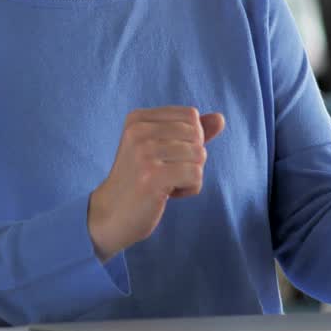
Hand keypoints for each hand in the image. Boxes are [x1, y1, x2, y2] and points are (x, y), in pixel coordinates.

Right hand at [88, 107, 224, 260]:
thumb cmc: (139, 181)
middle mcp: (139, 131)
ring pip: (199, 155)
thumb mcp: (162, 149)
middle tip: (168, 173)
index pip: (190, 115)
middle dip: (192, 158)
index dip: (190, 139)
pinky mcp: (152, 176)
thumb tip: (220, 118)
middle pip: (197, 134)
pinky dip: (190, 188)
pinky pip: (196, 174)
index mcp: (138, 118)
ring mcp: (144, 153)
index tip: (168, 156)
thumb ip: (191, 132)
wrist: (110, 215)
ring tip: (166, 184)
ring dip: (191, 175)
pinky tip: (169, 194)